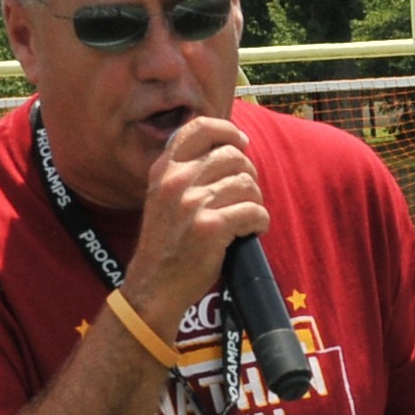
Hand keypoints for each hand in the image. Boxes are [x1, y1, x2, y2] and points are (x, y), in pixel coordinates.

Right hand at [127, 116, 265, 326]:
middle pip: (233, 156)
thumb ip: (186, 171)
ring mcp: (193, 204)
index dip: (227, 131)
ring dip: (254, 201)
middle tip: (245, 195)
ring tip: (245, 217)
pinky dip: (260, 222)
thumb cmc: (166, 244)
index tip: (241, 142)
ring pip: (247, 183)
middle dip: (247, 175)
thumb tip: (229, 147)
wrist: (154, 287)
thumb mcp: (163, 197)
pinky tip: (251, 231)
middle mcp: (176, 181)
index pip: (200, 128)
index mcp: (164, 169)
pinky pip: (254, 211)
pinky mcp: (211, 228)